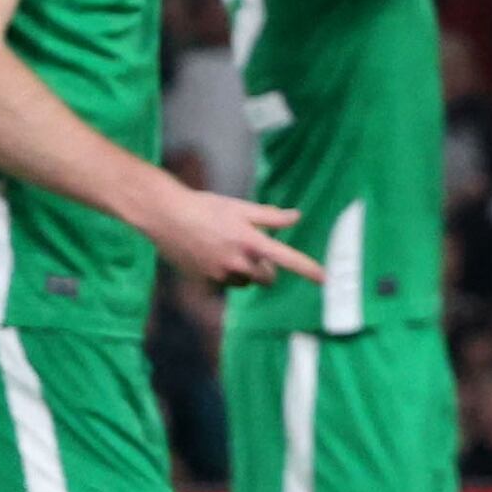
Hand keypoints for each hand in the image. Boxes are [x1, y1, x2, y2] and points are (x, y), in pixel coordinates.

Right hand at [145, 185, 323, 288]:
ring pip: (246, 282)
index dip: (307, 268)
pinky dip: (225, 275)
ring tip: (226, 248)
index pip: (286, 258)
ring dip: (245, 271)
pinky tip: (211, 256)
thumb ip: (270, 216)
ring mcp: (220, 275)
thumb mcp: (240, 207)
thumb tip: (296, 217)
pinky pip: (225, 285)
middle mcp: (237, 262)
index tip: (324, 278)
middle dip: (266, 268)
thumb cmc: (206, 207)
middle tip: (252, 248)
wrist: (167, 216)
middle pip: (267, 277)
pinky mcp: (205, 283)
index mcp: (250, 241)